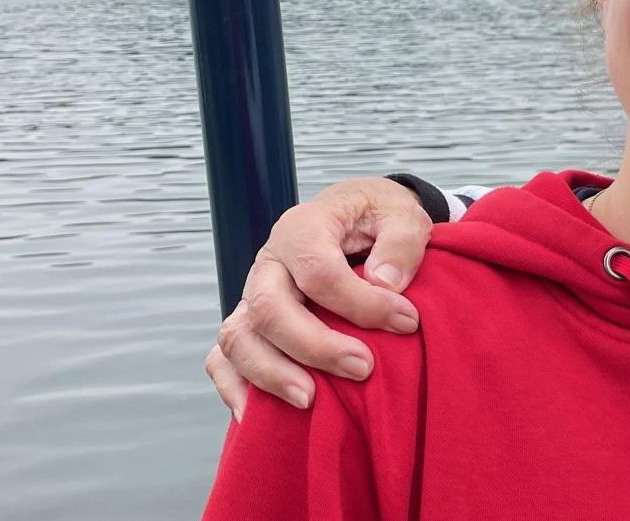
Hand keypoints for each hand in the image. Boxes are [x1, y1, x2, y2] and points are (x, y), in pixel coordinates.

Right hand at [206, 177, 435, 418]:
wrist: (357, 219)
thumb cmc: (378, 219)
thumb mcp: (402, 214)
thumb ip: (401, 241)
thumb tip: (385, 282)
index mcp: (303, 228)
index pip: (319, 271)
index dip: (362, 303)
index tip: (407, 322)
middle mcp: (269, 263)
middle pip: (269, 308)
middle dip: (314, 346)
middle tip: (363, 368)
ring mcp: (252, 295)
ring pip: (238, 338)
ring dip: (271, 373)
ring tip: (311, 401)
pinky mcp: (250, 324)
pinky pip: (223, 358)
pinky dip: (234, 386)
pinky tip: (257, 416)